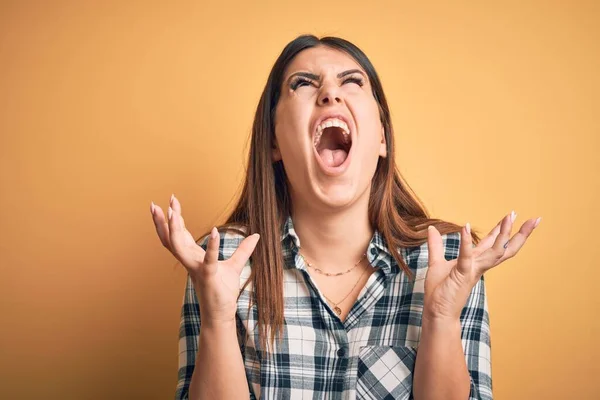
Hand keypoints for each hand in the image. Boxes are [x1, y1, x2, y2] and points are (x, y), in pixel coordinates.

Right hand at [150, 194, 259, 324]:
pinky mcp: (208, 276)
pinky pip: (208, 260)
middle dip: (162, 221)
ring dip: (174, 229)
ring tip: (172, 212)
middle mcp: (190, 262)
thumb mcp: (234, 266)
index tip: (170, 201)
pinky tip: (214, 232)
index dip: (174, 219)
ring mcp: (197, 269)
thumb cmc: (223, 292)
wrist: (222, 314)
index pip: (179, 235)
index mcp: (193, 258)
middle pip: (170, 239)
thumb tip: (256, 236)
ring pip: (179, 247)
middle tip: (157, 204)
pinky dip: (211, 246)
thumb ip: (243, 250)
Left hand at [423, 212, 540, 321]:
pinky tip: (465, 228)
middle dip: (519, 234)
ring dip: (502, 234)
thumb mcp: (436, 263)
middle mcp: (479, 265)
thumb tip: (431, 229)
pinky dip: (466, 243)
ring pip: (495, 251)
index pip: (492, 243)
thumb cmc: (440, 291)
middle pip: (504, 247)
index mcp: (475, 261)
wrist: (437, 312)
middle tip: (534, 219)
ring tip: (509, 217)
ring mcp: (473, 270)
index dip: (502, 229)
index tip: (513, 215)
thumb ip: (435, 245)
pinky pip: (466, 257)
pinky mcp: (462, 275)